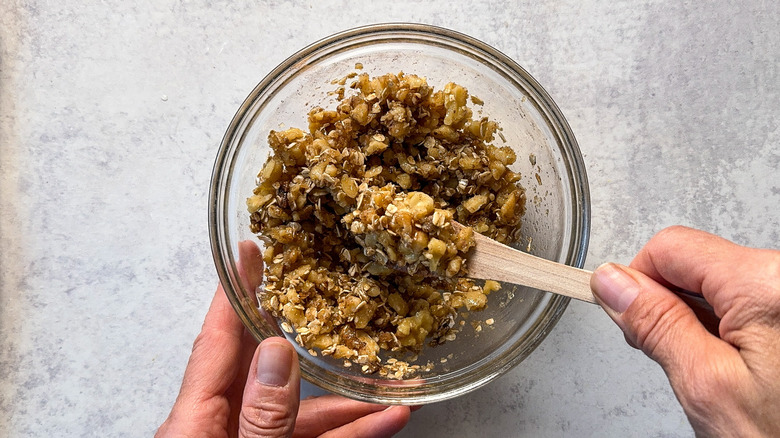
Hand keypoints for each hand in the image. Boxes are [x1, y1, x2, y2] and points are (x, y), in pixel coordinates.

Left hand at [157, 241, 412, 436]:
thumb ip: (261, 414)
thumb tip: (278, 356)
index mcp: (196, 419)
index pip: (218, 339)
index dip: (236, 291)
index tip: (250, 251)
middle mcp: (221, 424)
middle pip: (268, 365)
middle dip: (309, 334)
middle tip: (332, 292)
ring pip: (304, 407)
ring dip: (349, 398)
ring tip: (392, 384)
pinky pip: (315, 437)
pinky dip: (350, 429)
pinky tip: (386, 418)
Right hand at [590, 226, 779, 436]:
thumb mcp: (707, 387)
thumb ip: (656, 326)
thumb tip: (613, 283)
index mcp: (766, 285)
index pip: (670, 247)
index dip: (637, 283)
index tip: (631, 319)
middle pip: (695, 263)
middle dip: (671, 306)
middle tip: (682, 360)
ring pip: (718, 283)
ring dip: (700, 321)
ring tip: (719, 371)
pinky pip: (745, 300)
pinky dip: (728, 329)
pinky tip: (740, 366)